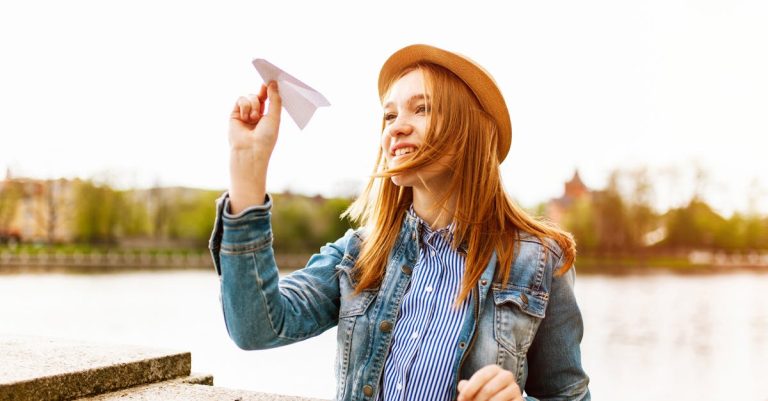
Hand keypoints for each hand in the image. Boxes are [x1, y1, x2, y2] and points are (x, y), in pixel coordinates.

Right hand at [227, 81, 281, 213]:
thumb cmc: (266, 138)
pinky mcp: (235, 114)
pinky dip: (245, 106)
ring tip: (254, 118)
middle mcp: (256, 115)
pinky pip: (240, 100)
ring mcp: (245, 115)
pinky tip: (246, 117)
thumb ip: (274, 99)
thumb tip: (273, 83)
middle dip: (262, 93)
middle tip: (264, 90)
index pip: (269, 99)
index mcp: (268, 117)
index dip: (270, 90)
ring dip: (253, 105)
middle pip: (259, 95)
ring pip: (250, 97)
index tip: (272, 80)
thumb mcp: (275, 117)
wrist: (250, 150)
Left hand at [457, 364, 522, 400]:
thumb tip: (462, 386)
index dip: (469, 389)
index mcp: (494, 369)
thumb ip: (465, 387)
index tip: (460, 400)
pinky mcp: (520, 400)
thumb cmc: (483, 395)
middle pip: (488, 389)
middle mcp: (507, 375)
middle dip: (476, 400)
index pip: (480, 377)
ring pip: (496, 400)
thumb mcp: (473, 389)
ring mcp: (515, 388)